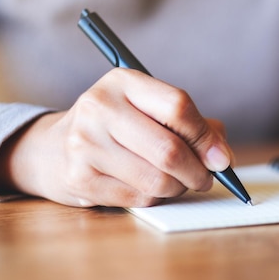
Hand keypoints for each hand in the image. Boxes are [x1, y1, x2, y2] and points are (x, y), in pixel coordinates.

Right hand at [0, 68, 232, 206]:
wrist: (55, 147)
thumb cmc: (120, 127)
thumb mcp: (151, 109)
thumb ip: (194, 125)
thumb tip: (223, 156)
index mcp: (124, 81)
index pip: (178, 107)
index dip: (206, 137)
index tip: (221, 158)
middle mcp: (100, 107)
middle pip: (169, 150)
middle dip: (198, 172)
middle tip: (205, 179)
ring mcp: (85, 143)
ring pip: (157, 180)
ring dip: (178, 188)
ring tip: (177, 182)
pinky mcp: (79, 177)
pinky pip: (138, 198)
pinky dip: (155, 198)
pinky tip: (149, 188)